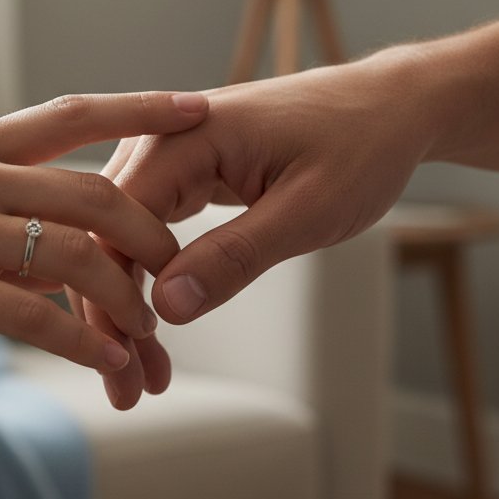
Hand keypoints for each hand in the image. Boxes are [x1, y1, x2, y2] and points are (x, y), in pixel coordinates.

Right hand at [0, 91, 209, 374]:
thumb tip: (46, 240)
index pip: (71, 113)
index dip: (141, 107)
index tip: (196, 104)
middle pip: (93, 194)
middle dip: (152, 231)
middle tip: (178, 264)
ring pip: (73, 257)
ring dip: (126, 297)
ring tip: (148, 330)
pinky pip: (31, 316)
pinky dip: (82, 341)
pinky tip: (106, 362)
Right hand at [81, 58, 431, 407]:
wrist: (391, 108)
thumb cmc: (360, 147)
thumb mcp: (308, 210)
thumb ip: (236, 256)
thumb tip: (168, 307)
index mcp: (185, 138)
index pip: (114, 224)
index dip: (111, 297)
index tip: (124, 362)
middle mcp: (162, 140)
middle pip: (106, 236)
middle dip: (110, 314)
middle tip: (128, 390)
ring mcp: (170, 155)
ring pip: (121, 239)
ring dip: (125, 304)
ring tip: (142, 374)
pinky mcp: (186, 174)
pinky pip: (147, 232)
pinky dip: (148, 282)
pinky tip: (156, 328)